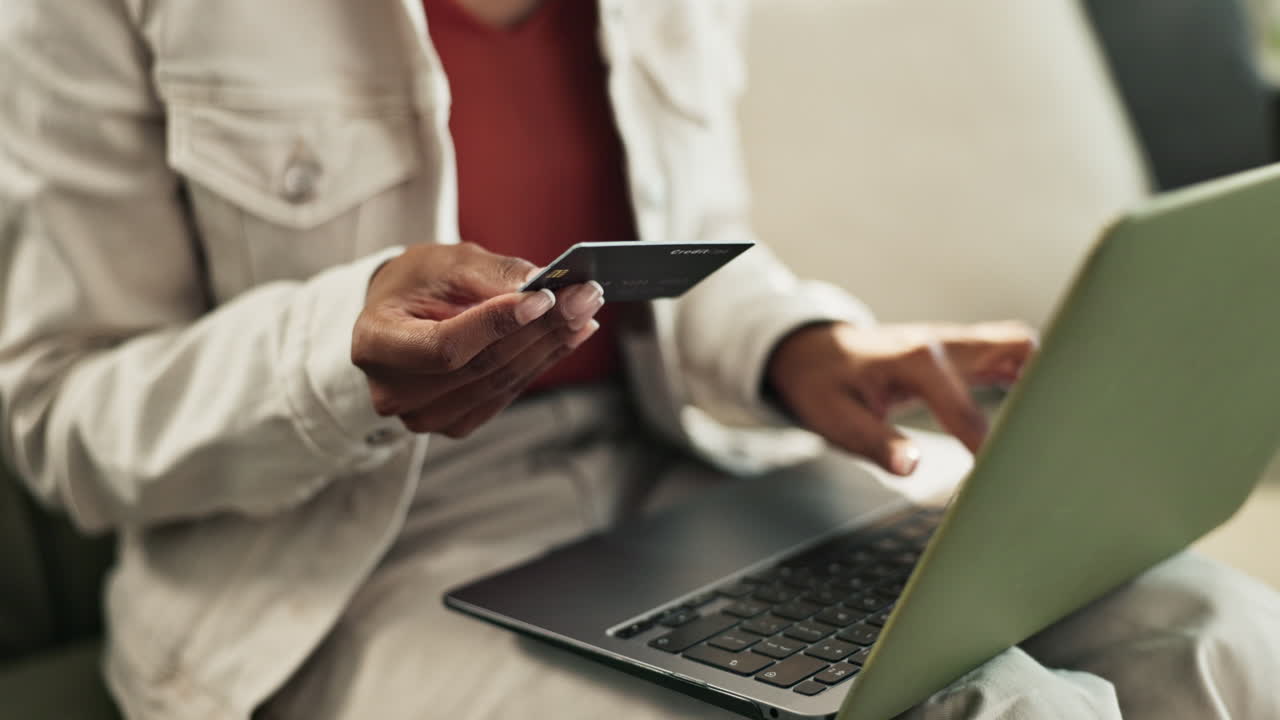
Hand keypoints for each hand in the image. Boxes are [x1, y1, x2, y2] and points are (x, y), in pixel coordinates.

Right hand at [352, 242, 604, 437]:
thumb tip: (540, 284)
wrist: (402, 314)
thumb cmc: (417, 283)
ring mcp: (423, 416)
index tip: (544, 296)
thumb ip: (490, 275)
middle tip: (585, 297)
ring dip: (550, 346)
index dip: (496, 324)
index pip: (444, 346)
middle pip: (480, 367)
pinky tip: (570, 335)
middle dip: (540, 328)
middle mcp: (392, 391)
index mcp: (375, 344)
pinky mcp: (455, 423)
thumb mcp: (444, 262)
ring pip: (500, 382)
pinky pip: (506, 394)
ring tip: (586, 311)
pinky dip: (542, 362)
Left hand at [766, 322, 1036, 474]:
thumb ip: (877, 443)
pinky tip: (1040, 411)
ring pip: (1020, 346)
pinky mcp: (961, 350)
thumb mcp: (835, 420)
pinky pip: (1009, 354)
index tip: (1002, 481)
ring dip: (1043, 378)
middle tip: (1058, 438)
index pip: (966, 412)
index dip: (987, 451)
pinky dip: (1031, 377)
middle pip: (1017, 351)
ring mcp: (957, 342)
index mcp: (917, 360)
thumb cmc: (824, 386)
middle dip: (1043, 390)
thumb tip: (912, 467)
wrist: (813, 352)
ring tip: (1059, 426)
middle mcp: (945, 343)